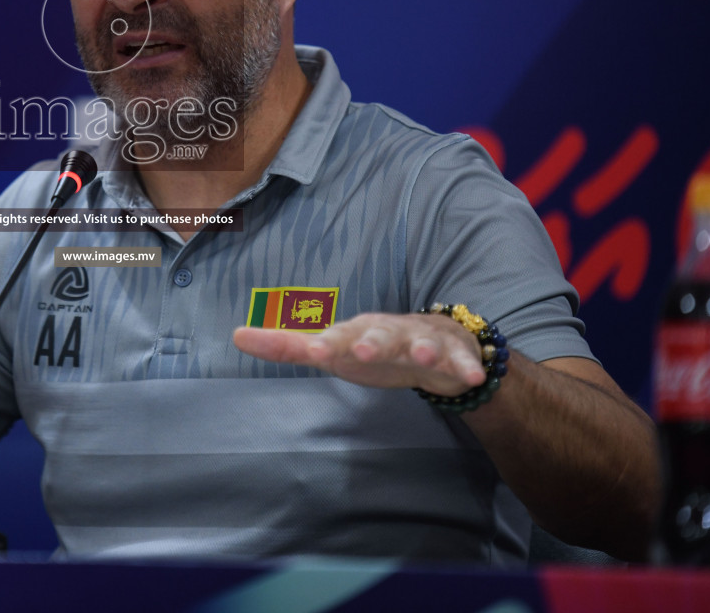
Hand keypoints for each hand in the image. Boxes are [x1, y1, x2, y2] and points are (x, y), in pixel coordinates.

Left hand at [232, 312, 486, 395]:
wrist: (431, 340)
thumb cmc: (369, 346)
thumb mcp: (328, 347)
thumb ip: (286, 346)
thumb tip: (236, 335)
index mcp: (356, 331)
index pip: (335, 338)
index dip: (323, 344)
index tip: (311, 351)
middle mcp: (387, 332)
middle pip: (380, 334)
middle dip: (371, 342)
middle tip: (361, 351)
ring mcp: (421, 341)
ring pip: (423, 344)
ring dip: (424, 349)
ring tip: (425, 358)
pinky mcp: (452, 354)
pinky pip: (461, 360)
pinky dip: (467, 367)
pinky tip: (473, 377)